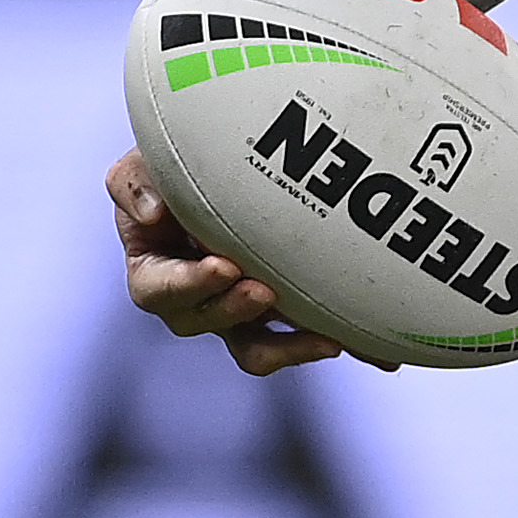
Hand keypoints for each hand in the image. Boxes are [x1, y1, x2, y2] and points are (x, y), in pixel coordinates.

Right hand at [111, 149, 388, 374]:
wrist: (225, 161)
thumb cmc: (178, 165)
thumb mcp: (145, 163)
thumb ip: (133, 183)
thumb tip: (152, 212)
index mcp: (156, 267)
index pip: (158, 289)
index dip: (188, 285)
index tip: (224, 267)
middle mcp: (196, 297)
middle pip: (205, 322)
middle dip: (235, 311)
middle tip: (265, 291)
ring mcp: (241, 309)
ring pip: (256, 347)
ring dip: (289, 346)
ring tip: (328, 340)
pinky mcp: (285, 311)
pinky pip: (308, 337)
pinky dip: (343, 343)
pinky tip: (383, 357)